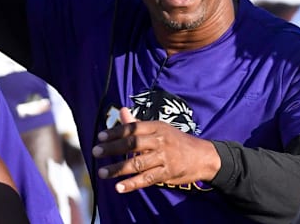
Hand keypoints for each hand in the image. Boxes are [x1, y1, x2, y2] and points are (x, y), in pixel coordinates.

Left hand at [92, 107, 220, 192]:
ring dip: (118, 169)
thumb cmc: (177, 141)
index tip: (100, 137)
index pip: (133, 128)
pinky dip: (132, 184)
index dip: (115, 132)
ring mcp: (164, 157)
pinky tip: (119, 187)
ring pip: (137, 163)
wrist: (203, 156)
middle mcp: (160, 141)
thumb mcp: (160, 129)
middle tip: (96, 152)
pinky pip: (147, 179)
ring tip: (102, 172)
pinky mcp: (167, 173)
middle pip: (133, 144)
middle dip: (112, 148)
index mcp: (157, 127)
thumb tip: (122, 111)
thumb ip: (138, 123)